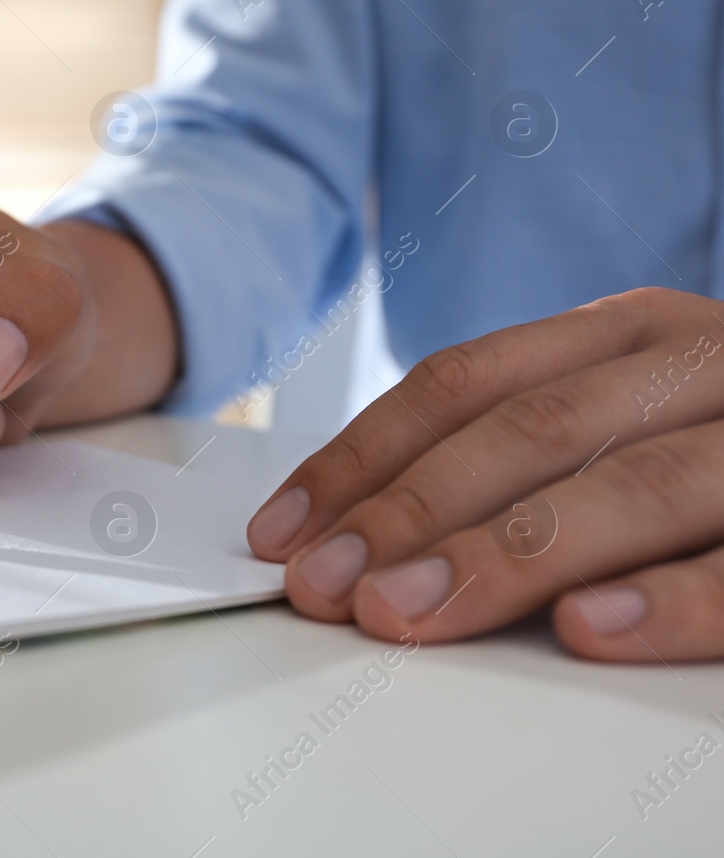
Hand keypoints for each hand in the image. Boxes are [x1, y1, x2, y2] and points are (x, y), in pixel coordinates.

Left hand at [246, 286, 723, 661]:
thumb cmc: (722, 431)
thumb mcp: (624, 410)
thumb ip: (521, 449)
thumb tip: (364, 530)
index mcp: (625, 331)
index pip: (462, 384)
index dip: (362, 457)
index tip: (283, 530)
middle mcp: (696, 360)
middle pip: (527, 430)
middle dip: (409, 511)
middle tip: (325, 587)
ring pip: (631, 483)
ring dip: (506, 554)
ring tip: (410, 611)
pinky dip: (673, 599)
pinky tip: (588, 632)